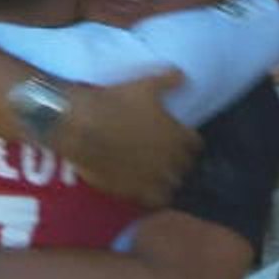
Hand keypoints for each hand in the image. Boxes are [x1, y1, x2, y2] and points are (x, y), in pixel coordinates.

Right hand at [56, 70, 199, 207]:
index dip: (188, 140)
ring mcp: (151, 178)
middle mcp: (169, 160)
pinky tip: (144, 187)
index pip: (196, 144)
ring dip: (168, 180)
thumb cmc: (115, 102)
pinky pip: (152, 201)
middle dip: (180, 161)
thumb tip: (183, 77)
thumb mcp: (145, 84)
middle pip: (186, 167)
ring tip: (159, 174)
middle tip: (169, 154)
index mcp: (177, 135)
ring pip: (172, 186)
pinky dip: (152, 195)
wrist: (82, 126)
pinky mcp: (133, 191)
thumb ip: (169, 80)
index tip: (181, 137)